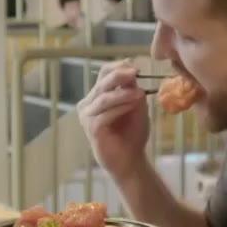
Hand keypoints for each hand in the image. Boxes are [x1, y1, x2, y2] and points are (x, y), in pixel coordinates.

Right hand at [77, 60, 149, 180]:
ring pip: (104, 98)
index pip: (103, 73)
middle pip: (102, 83)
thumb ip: (132, 89)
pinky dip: (120, 108)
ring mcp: (88, 116)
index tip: (135, 66)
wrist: (130, 159)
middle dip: (119, 76)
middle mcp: (89, 103)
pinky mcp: (92, 129)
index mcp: (98, 95)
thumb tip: (131, 70)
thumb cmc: (132, 133)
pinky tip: (133, 106)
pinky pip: (105, 115)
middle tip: (135, 73)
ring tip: (139, 93)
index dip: (118, 66)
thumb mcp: (136, 106)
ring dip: (123, 94)